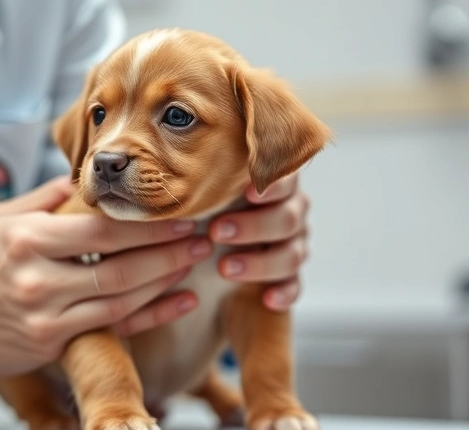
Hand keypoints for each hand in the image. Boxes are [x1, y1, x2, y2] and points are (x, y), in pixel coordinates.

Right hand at [0, 176, 212, 403]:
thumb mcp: (1, 220)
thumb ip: (47, 199)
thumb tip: (90, 178)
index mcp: (26, 239)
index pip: (99, 229)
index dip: (145, 223)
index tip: (177, 212)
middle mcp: (37, 278)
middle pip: (119, 265)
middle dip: (168, 250)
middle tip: (202, 236)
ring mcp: (47, 315)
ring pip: (122, 298)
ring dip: (167, 279)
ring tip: (195, 261)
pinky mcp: (54, 343)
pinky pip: (115, 327)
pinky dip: (153, 314)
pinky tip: (181, 301)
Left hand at [208, 173, 310, 311]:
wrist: (204, 252)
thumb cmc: (203, 210)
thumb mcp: (202, 194)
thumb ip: (202, 180)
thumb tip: (173, 168)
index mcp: (274, 184)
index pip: (285, 177)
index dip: (272, 183)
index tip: (247, 191)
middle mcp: (290, 211)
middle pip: (288, 218)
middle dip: (253, 226)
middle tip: (216, 232)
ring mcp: (293, 244)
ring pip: (292, 254)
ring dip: (260, 262)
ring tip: (224, 269)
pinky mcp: (289, 277)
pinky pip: (295, 286)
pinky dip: (283, 292)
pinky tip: (266, 298)